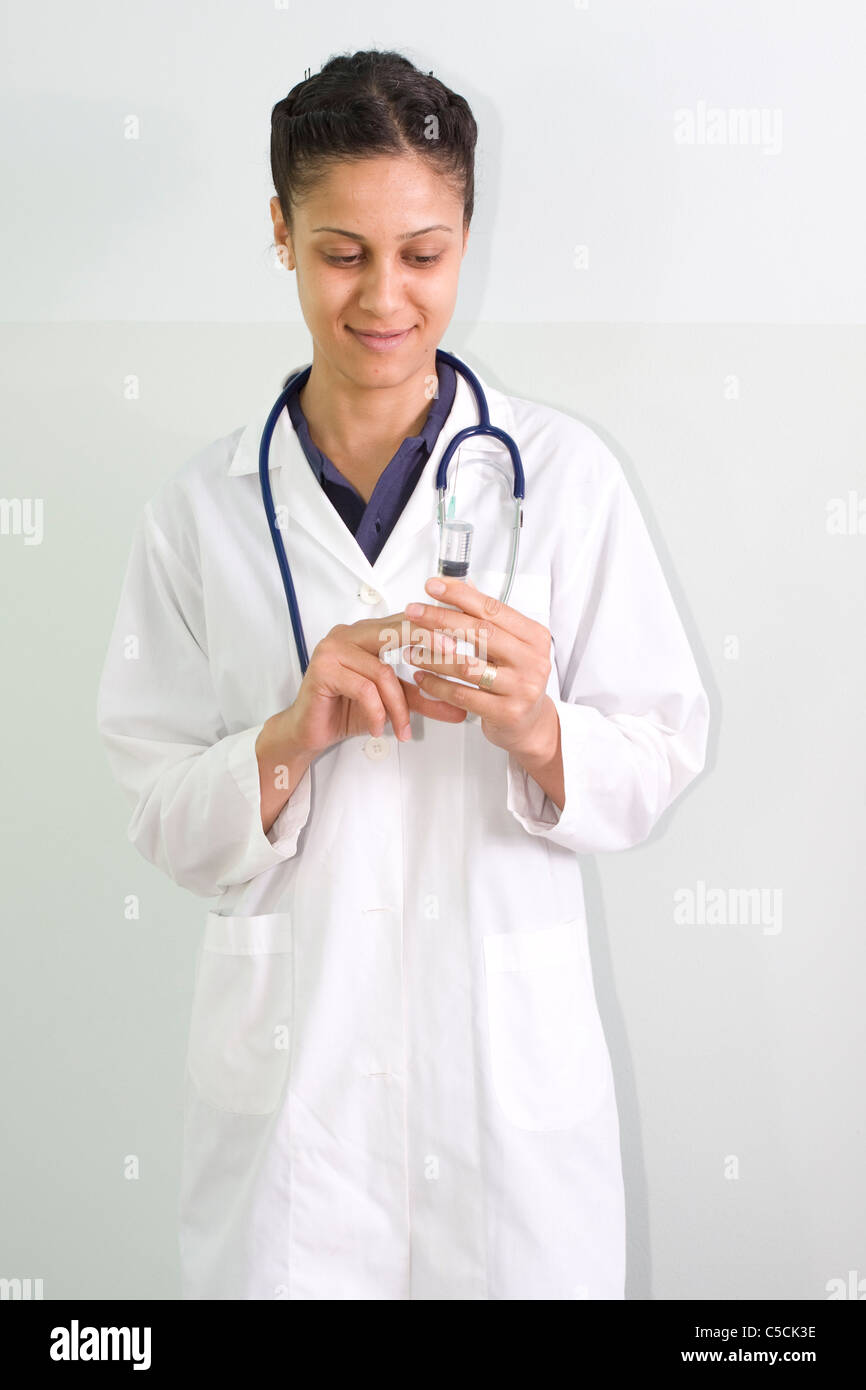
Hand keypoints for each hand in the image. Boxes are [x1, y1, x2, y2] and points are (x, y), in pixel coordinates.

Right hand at [281, 612, 467, 755]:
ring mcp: (334, 648)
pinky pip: (364, 689)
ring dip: (398, 706)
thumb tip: (460, 708)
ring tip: (404, 729)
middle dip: (431, 646)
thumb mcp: (393, 703)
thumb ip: (424, 699)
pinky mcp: (323, 669)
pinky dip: (377, 713)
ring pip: (383, 672)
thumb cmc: (347, 711)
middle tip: (459, 661)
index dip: (437, 631)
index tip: (467, 643)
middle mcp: (350, 633)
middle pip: (397, 632)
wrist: (309, 732)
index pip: (406, 622)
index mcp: (367, 632)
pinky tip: (378, 729)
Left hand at [404, 576, 555, 760]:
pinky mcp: (507, 712)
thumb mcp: (510, 646)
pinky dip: (437, 685)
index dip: (460, 595)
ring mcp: (521, 688)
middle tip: (413, 612)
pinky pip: (462, 695)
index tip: (433, 586)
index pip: (493, 609)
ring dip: (433, 656)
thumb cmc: (516, 681)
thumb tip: (463, 584)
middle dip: (440, 619)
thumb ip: (489, 618)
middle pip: (480, 632)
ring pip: (467, 666)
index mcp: (535, 637)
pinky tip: (422, 677)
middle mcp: (533, 660)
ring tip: (411, 650)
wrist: (532, 725)